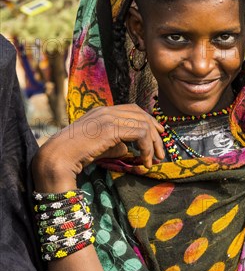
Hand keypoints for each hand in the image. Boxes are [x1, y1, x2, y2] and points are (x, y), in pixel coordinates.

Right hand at [33, 104, 164, 191]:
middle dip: (156, 133)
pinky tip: (144, 161)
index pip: (133, 109)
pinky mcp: (111, 128)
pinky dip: (147, 148)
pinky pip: (140, 134)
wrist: (58, 157)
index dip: (149, 120)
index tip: (159, 134)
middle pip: (142, 115)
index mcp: (103, 111)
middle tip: (161, 152)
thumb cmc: (76, 154)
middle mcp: (107, 110)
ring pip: (144, 125)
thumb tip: (130, 149)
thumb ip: (116, 144)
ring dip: (153, 144)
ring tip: (153, 161)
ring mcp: (108, 117)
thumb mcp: (100, 146)